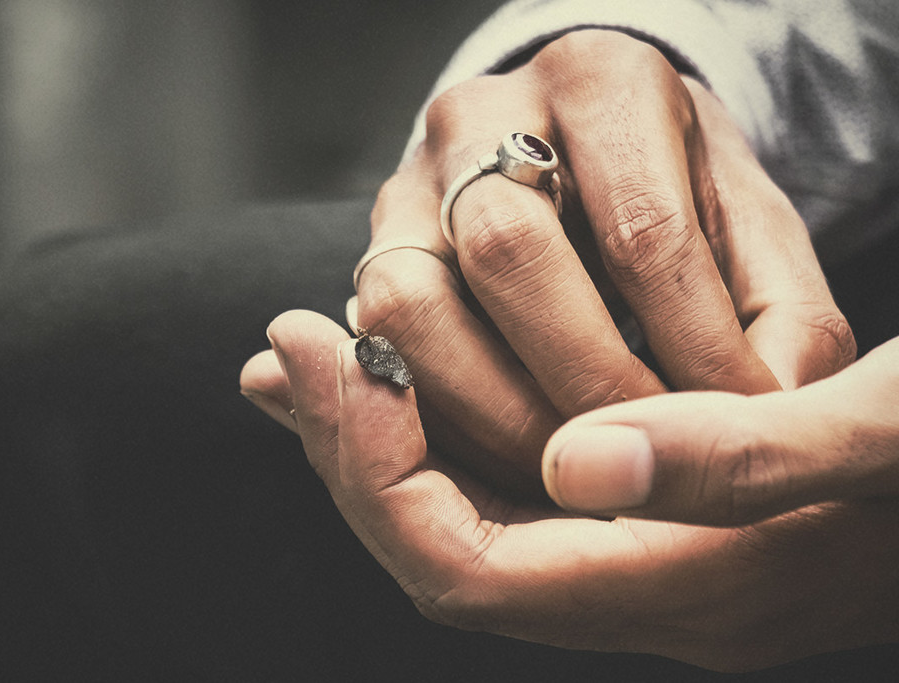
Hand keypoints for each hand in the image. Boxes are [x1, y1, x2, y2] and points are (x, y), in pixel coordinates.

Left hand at [242, 311, 898, 670]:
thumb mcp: (883, 432)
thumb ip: (739, 459)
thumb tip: (572, 460)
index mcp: (686, 588)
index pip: (467, 566)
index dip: (380, 471)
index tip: (340, 359)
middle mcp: (641, 591)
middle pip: (440, 549)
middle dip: (355, 450)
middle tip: (291, 345)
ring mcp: (637, 559)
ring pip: (463, 516)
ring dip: (382, 438)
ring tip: (315, 355)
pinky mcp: (642, 518)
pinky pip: (505, 487)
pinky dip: (441, 428)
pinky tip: (404, 371)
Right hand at [352, 30, 852, 492]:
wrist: (574, 152)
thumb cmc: (672, 194)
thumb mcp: (752, 229)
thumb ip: (782, 317)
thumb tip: (761, 417)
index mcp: (601, 82)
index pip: (641, 229)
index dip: (688, 349)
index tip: (728, 431)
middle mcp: (484, 116)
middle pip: (510, 253)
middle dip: (584, 384)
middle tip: (644, 462)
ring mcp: (411, 182)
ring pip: (411, 307)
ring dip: (493, 414)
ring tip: (571, 471)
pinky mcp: (373, 248)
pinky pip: (381, 347)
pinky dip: (444, 418)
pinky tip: (507, 455)